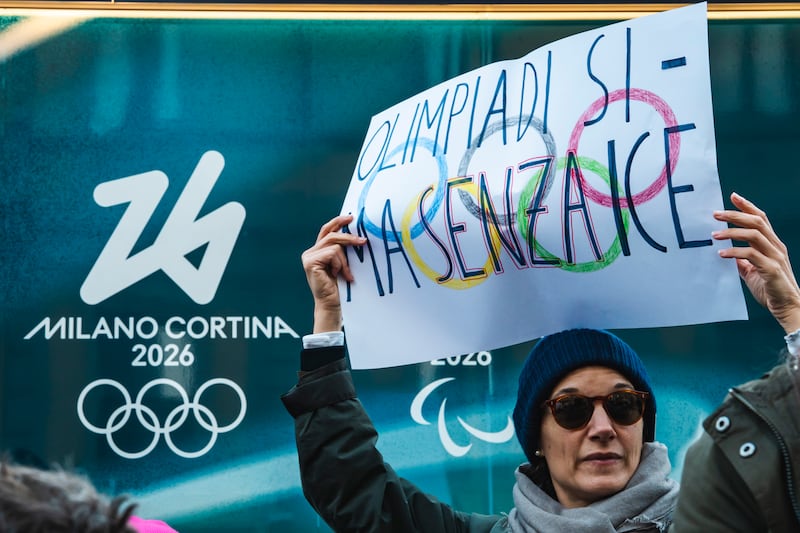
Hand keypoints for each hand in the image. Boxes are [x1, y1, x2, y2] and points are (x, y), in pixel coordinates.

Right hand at [301, 215, 366, 332]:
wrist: (331, 304)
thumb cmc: (339, 286)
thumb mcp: (342, 264)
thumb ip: (342, 250)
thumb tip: (357, 235)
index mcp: (316, 251)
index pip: (326, 230)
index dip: (337, 222)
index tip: (351, 218)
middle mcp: (310, 252)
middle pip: (331, 234)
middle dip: (349, 237)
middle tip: (363, 241)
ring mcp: (308, 257)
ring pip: (334, 245)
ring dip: (344, 260)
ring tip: (345, 273)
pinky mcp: (310, 262)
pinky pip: (332, 253)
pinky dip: (339, 264)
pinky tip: (337, 275)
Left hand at [713, 193, 799, 333]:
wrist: (787, 308)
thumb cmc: (770, 289)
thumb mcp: (751, 272)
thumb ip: (742, 261)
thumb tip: (727, 254)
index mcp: (772, 244)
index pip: (761, 218)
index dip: (747, 206)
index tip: (732, 196)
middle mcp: (776, 247)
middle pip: (756, 222)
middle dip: (735, 215)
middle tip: (715, 214)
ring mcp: (775, 257)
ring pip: (754, 235)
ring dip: (732, 232)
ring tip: (714, 235)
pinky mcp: (771, 269)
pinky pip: (752, 255)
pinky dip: (735, 252)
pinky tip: (722, 255)